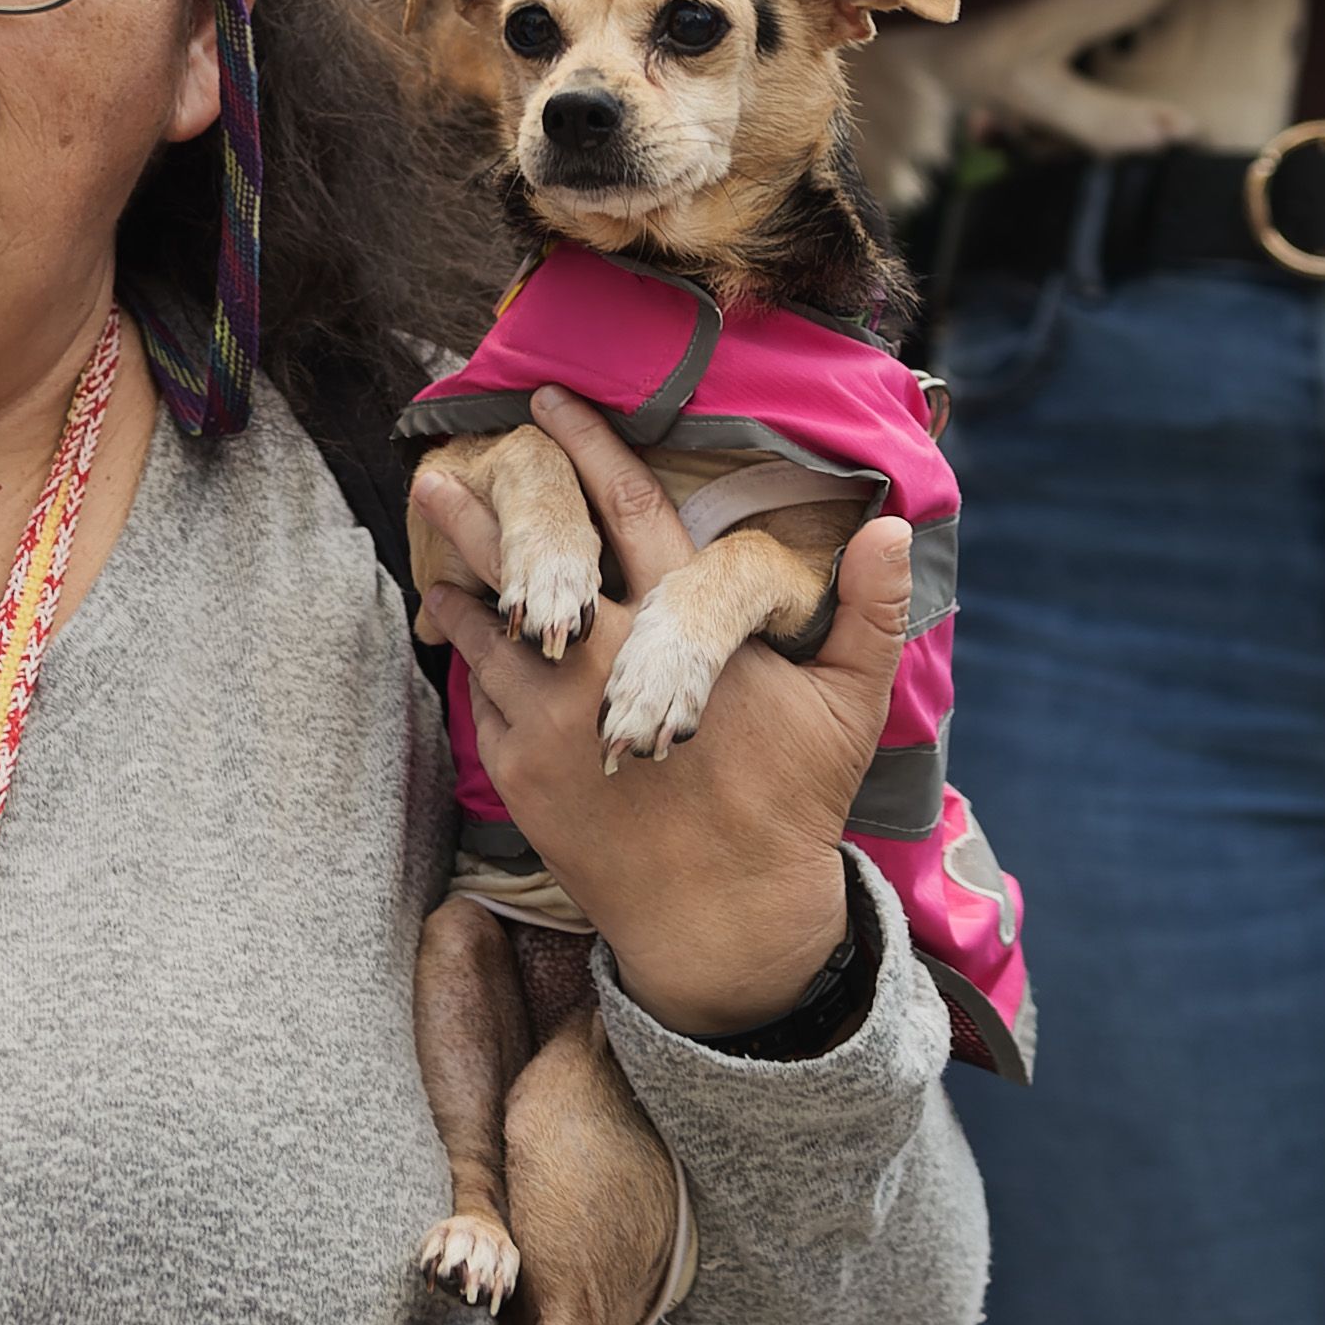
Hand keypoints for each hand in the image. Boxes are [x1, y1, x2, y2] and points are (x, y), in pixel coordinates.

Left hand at [416, 388, 908, 1037]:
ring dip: (463, 583)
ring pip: (489, 631)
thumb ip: (868, 610)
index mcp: (681, 632)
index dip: (589, 449)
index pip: (629, 512)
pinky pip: (483, 696)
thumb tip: (887, 524)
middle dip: (484, 514)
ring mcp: (549, 720)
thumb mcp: (849, 707)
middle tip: (440, 469)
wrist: (723, 921)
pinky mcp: (518, 770)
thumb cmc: (791, 806)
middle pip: (530, 566)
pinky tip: (465, 632)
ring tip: (437, 542)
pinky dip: (476, 659)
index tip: (549, 403)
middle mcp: (602, 665)